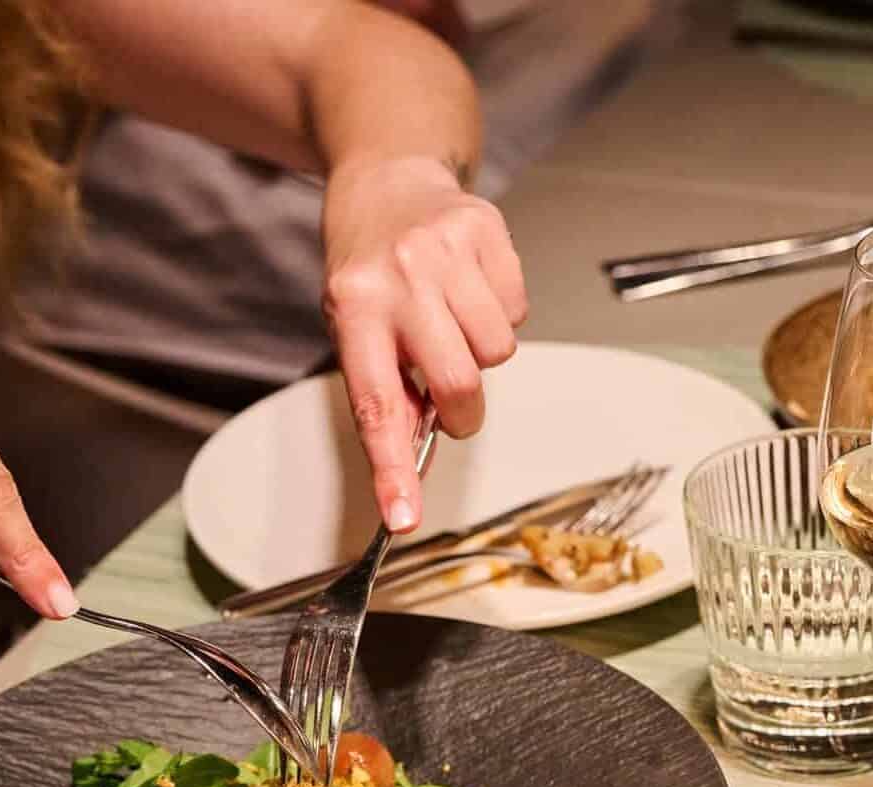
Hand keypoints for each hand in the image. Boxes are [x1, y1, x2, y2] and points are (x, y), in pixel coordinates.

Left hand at [321, 154, 526, 531]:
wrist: (388, 181)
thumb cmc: (370, 273)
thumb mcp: (356, 331)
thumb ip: (387, 390)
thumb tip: (415, 460)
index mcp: (354, 311)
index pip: (377, 407)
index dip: (392, 470)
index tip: (402, 518)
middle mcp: (400, 278)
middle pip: (458, 385)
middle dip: (461, 410)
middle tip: (448, 398)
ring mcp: (446, 250)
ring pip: (498, 351)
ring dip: (482, 355)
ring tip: (453, 326)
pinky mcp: (487, 230)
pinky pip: (517, 310)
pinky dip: (500, 314)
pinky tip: (472, 293)